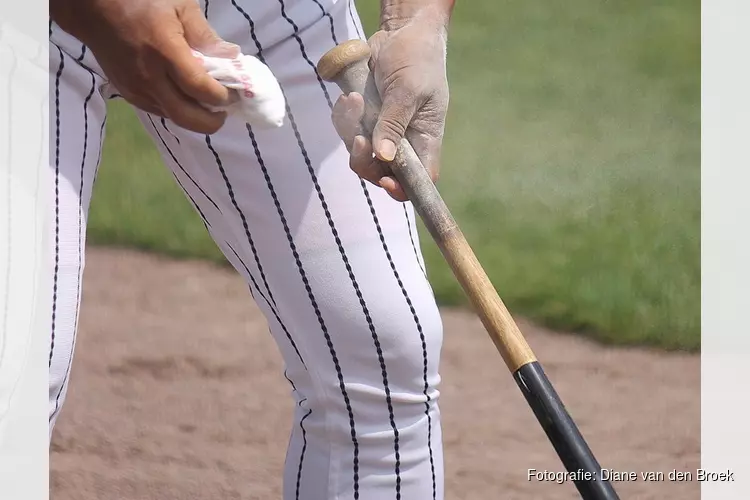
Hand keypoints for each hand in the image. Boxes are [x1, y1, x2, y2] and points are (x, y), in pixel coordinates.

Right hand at [51, 0, 239, 133]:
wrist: (92, 8)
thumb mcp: (179, 5)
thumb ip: (206, 34)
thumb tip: (232, 56)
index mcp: (164, 51)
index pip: (199, 89)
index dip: (221, 97)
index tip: (234, 94)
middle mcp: (149, 76)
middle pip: (187, 116)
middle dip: (211, 121)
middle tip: (224, 111)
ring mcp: (136, 88)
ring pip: (173, 117)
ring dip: (194, 117)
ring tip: (207, 103)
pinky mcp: (127, 94)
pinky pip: (159, 110)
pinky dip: (176, 110)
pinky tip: (185, 98)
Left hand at [332, 20, 448, 200]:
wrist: (401, 30)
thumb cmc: (417, 58)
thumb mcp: (407, 90)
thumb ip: (394, 124)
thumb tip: (384, 157)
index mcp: (425, 139)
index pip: (419, 179)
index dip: (402, 188)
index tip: (385, 179)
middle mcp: (405, 140)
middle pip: (381, 171)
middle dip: (364, 159)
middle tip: (359, 139)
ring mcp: (383, 130)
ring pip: (360, 152)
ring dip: (351, 131)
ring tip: (355, 100)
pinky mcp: (366, 118)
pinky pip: (348, 131)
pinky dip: (344, 117)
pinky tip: (349, 97)